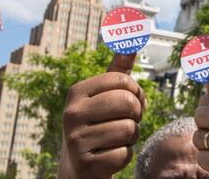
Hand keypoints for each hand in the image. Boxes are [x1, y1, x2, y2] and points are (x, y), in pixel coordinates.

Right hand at [58, 54, 144, 178]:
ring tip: (115, 139)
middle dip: (136, 115)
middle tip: (126, 121)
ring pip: (129, 129)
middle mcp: (71, 114)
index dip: (136, 92)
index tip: (130, 102)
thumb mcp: (104, 97)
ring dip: (131, 137)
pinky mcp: (85, 165)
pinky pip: (124, 154)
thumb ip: (118, 71)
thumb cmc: (97, 125)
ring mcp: (76, 140)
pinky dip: (124, 156)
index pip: (123, 81)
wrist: (77, 169)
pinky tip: (109, 156)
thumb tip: (130, 42)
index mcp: (77, 92)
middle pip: (127, 103)